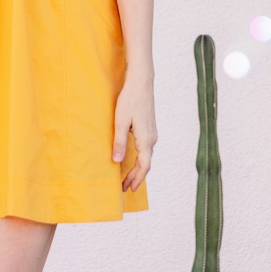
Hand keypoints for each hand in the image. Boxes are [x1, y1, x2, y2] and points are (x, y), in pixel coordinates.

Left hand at [113, 71, 156, 192]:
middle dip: (136, 177)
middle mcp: (152, 138)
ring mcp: (152, 133)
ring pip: (147, 156)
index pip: (144, 166)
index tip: (129, 189)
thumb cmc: (130, 100)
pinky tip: (132, 159)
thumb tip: (117, 161)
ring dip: (138, 168)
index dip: (137, 179)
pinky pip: (146, 149)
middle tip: (125, 187)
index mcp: (146, 139)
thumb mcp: (120, 121)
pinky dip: (140, 159)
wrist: (141, 82)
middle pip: (146, 164)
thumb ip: (119, 142)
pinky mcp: (150, 128)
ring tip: (127, 177)